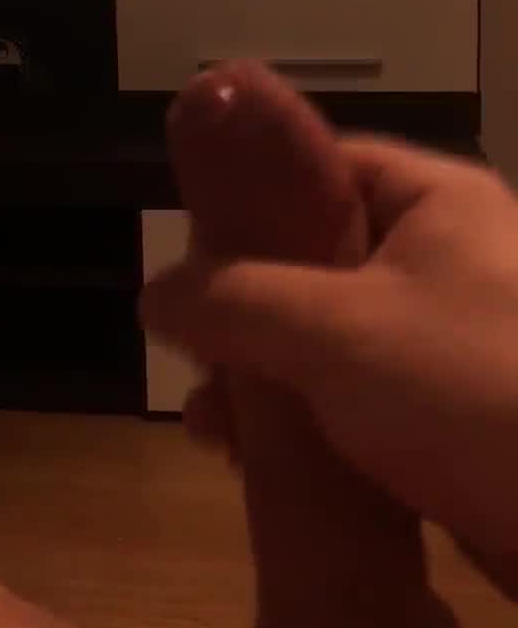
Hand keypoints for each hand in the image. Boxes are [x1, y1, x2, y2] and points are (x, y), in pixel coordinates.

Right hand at [143, 106, 517, 571]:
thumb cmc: (475, 392)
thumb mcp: (335, 331)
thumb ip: (233, 300)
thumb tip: (152, 289)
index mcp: (439, 202)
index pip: (325, 165)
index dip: (251, 201)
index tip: (193, 253)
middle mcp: (453, 258)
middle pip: (321, 259)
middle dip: (247, 312)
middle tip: (195, 362)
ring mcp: (459, 341)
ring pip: (338, 338)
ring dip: (269, 375)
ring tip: (213, 431)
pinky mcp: (461, 416)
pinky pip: (368, 398)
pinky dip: (314, 421)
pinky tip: (260, 462)